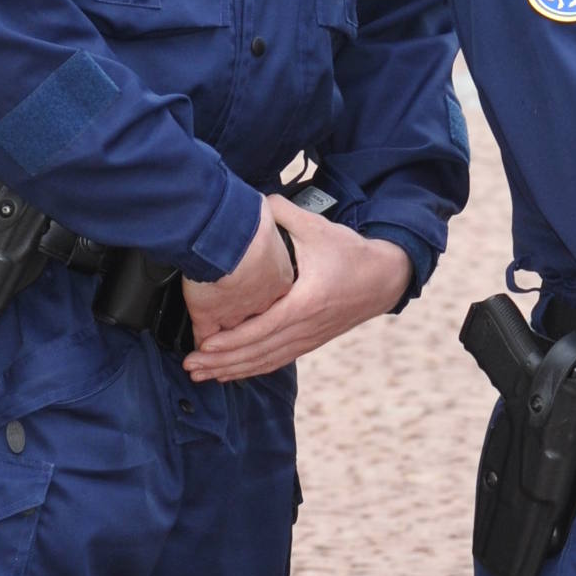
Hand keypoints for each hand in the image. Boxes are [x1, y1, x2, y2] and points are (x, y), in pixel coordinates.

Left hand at [181, 193, 412, 382]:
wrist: (384, 278)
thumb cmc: (350, 253)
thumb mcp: (318, 228)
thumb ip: (284, 213)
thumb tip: (256, 201)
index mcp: (305, 302)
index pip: (263, 328)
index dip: (233, 340)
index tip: (205, 345)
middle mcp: (306, 327)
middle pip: (259, 352)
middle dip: (223, 362)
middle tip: (191, 366)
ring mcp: (309, 338)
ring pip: (266, 361)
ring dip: (233, 370)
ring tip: (204, 374)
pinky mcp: (310, 341)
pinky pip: (277, 360)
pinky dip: (253, 368)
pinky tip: (233, 373)